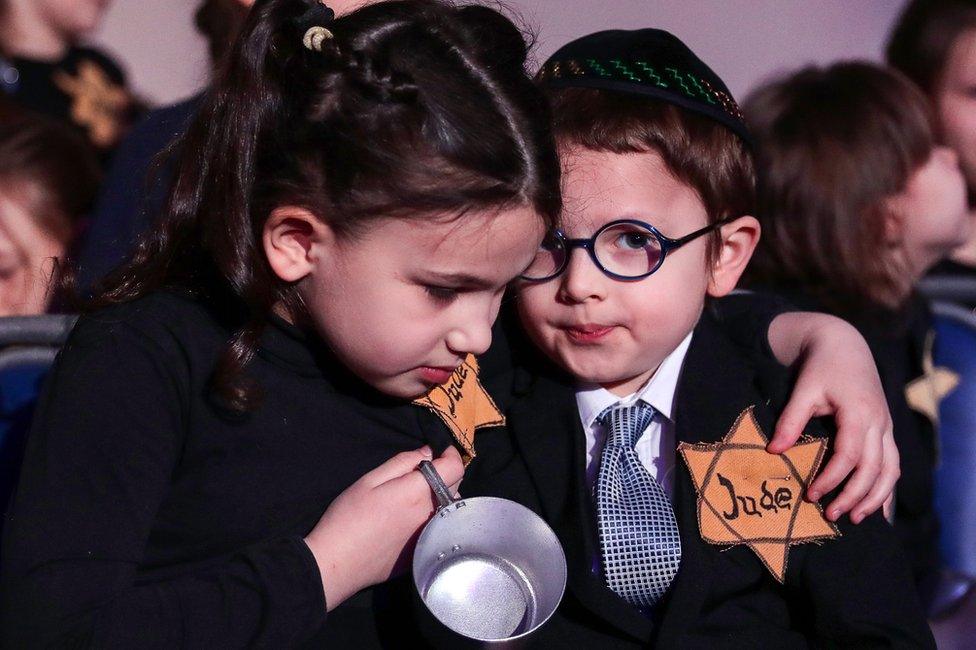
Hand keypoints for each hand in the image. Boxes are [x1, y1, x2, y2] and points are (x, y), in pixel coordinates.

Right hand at [303, 445, 463, 610]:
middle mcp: (432, 514)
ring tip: (415, 496)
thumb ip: (402, 463)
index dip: (451, 454)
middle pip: (456, 486)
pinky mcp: (424, 552)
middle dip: (445, 473)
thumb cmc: (348, 517)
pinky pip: (439, 527)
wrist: (336, 563)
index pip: (455, 467)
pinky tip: (409, 520)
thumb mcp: (370, 480)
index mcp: (418, 493)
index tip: (440, 451)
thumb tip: (427, 452)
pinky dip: (432, 517)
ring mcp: (430, 535)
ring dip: (441, 496)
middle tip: (422, 472)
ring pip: (449, 508)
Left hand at [766, 313, 897, 523]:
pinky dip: (887, 487)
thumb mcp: (803, 390)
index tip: (812, 495)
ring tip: (855, 517)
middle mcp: (879, 422)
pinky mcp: (886, 430)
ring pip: (890, 469)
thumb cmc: (821, 367)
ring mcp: (886, 427)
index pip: (849, 455)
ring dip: (875, 497)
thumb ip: (790, 421)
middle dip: (854, 496)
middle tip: (831, 515)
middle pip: (874, 468)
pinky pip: (893, 463)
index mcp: (859, 412)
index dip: (832, 478)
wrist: (844, 345)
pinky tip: (879, 509)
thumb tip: (774, 452)